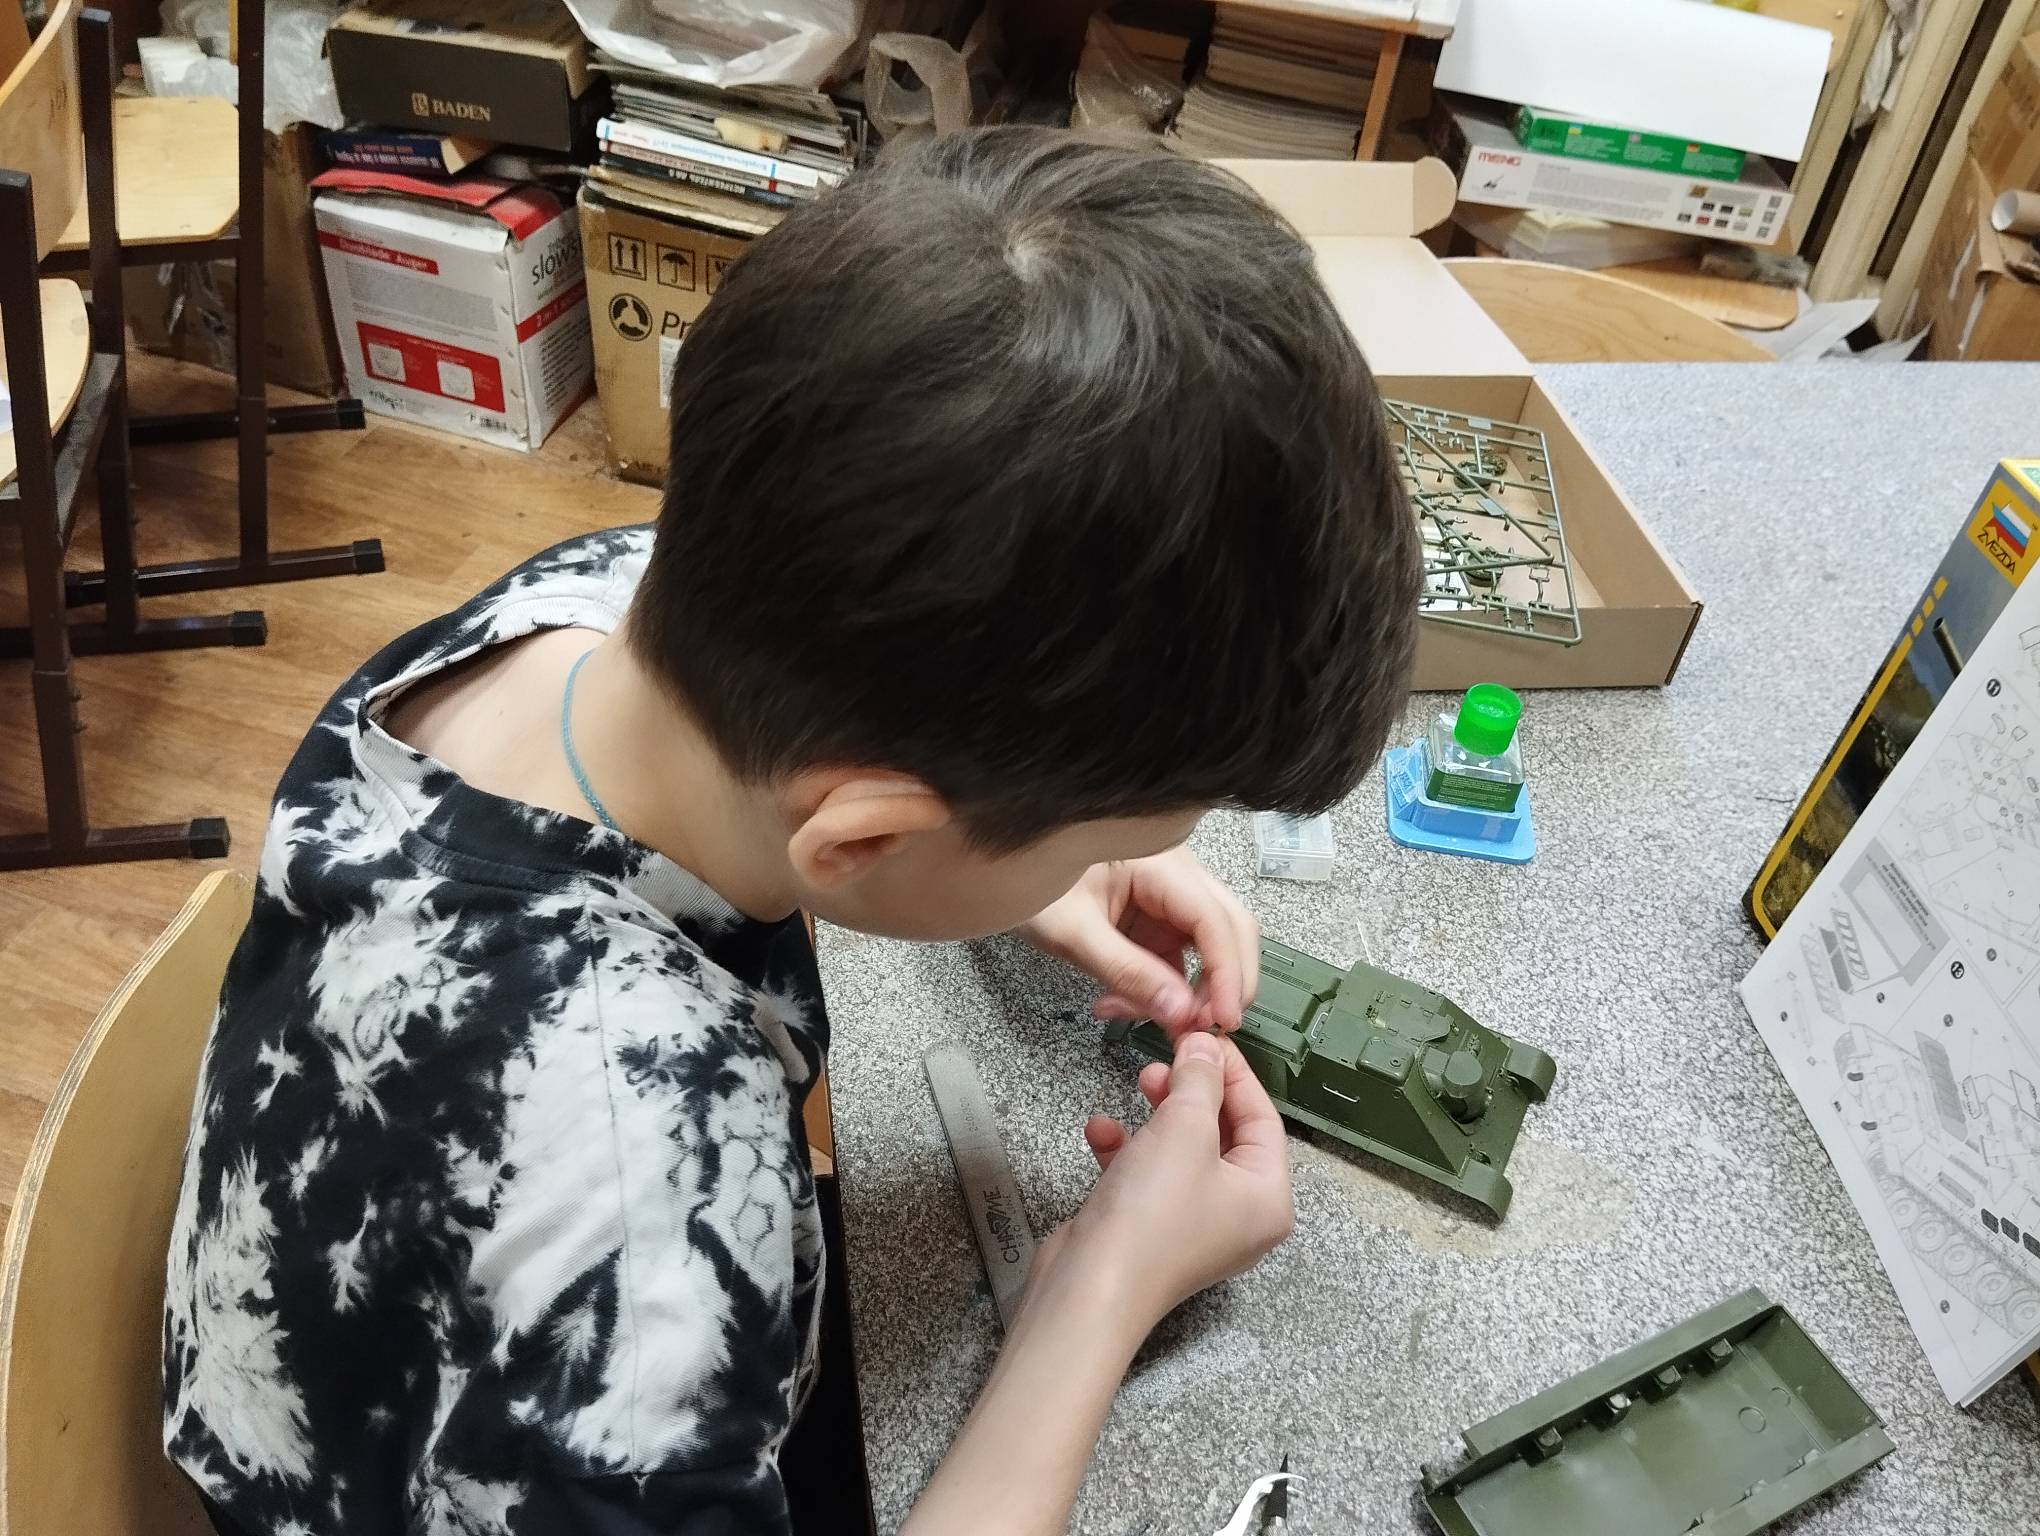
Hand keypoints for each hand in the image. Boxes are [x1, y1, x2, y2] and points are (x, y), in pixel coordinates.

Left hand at [1015, 849, 1259, 1037]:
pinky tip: (1119, 1002)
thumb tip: (1180, 1012)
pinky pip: (1176, 957)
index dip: (1228, 973)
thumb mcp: (1074, 934)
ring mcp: (1169, 896)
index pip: (1215, 920)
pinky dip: (1160, 987)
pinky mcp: (1155, 917)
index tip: (1223, 1020)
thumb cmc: (1030, 885)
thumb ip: (1128, 972)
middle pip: (1229, 929)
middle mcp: (1177, 874)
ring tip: (1131, 1013)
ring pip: (1208, 948)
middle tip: (1199, 1031)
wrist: (1000, 868)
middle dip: (1222, 984)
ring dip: (1186, 991)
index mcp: (1160, 863)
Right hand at [1028, 1032, 1291, 1327]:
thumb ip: (1200, 1079)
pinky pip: (1148, 1176)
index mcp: (1268, 1198)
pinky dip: (1127, 1149)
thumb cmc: (1153, 1210)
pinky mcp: (1151, 1231)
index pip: (1262, 1118)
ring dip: (1159, 1112)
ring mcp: (1194, 1227)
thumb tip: (1207, 1045)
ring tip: (1137, 1081)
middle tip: (1164, 1058)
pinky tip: (1100, 1130)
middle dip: (1192, 1090)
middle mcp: (1239, 1216)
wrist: (1090, 1287)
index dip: (1233, 1071)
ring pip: (1183, 1150)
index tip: (1205, 1035)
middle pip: (1224, 1132)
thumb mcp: (1184, 1128)